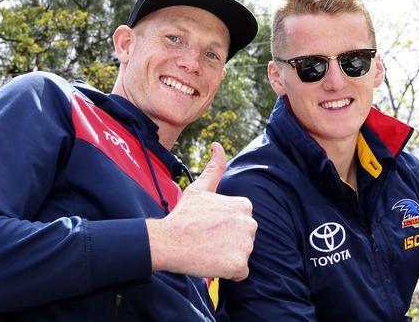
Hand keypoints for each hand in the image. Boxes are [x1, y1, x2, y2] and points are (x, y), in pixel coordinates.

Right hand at [147, 142, 256, 280]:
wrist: (168, 241)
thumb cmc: (183, 215)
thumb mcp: (199, 189)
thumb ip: (214, 167)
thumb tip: (217, 144)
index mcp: (244, 205)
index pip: (240, 223)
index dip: (223, 228)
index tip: (207, 227)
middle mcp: (250, 223)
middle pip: (243, 239)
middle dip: (227, 242)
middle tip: (206, 240)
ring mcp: (245, 244)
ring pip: (241, 255)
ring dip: (226, 256)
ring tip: (207, 250)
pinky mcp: (239, 264)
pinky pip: (240, 273)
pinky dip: (228, 272)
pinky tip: (212, 262)